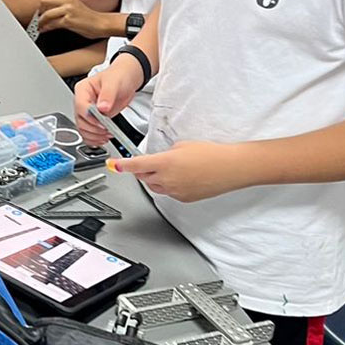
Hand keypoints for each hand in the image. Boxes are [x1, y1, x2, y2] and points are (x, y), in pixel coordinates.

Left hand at [38, 0, 104, 36]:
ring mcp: (68, 10)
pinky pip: (52, 24)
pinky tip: (44, 30)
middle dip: (38, 11)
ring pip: (46, 13)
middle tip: (38, 18)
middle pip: (43, 0)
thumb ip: (61, 4)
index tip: (38, 11)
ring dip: (40, 22)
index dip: (40, 4)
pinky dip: (46, 28)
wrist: (101, 23)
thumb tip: (47, 10)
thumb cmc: (88, 17)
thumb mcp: (74, 6)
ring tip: (39, 26)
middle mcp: (67, 0)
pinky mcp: (69, 21)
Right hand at [74, 57, 142, 145]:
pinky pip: (88, 133)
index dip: (90, 117)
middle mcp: (83, 102)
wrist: (126, 80)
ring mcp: (88, 112)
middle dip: (94, 129)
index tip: (102, 122)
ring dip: (94, 136)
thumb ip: (108, 94)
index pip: (81, 106)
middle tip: (107, 130)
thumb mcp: (114, 82)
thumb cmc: (118, 77)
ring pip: (83, 129)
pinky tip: (103, 138)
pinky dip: (95, 139)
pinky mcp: (94, 120)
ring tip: (107, 134)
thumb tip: (102, 107)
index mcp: (83, 90)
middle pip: (80, 120)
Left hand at [112, 141, 249, 202]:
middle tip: (150, 161)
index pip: (136, 165)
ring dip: (155, 177)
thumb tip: (159, 159)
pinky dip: (168, 184)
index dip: (122, 166)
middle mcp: (168, 180)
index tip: (113, 165)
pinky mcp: (184, 199)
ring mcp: (176, 191)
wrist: (231, 168)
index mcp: (165, 163)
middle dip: (142, 169)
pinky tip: (181, 176)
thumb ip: (165, 153)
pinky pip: (168, 192)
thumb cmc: (210, 154)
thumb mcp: (182, 145)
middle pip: (143, 176)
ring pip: (155, 186)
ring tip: (170, 167)